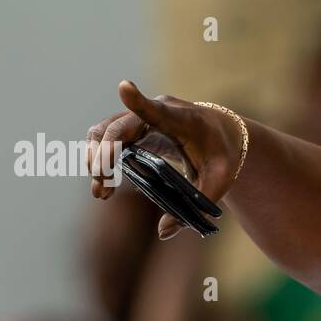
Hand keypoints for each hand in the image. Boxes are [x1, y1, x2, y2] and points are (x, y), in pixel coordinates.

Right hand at [85, 80, 244, 239]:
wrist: (224, 134)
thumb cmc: (224, 154)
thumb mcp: (221, 181)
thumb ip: (198, 204)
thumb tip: (164, 233)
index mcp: (184, 120)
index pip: (158, 109)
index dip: (139, 100)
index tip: (124, 86)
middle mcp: (157, 112)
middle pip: (118, 126)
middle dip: (104, 154)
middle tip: (102, 184)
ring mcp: (141, 118)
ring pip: (104, 131)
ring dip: (96, 159)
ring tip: (101, 192)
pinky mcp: (133, 128)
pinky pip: (106, 139)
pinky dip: (99, 160)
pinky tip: (104, 186)